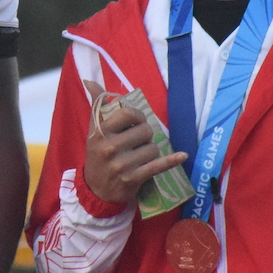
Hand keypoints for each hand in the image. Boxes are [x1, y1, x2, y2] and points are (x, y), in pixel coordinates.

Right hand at [80, 81, 188, 206]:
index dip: (138, 116)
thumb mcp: (93, 131)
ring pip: (153, 148)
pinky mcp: (134, 179)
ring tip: (141, 155)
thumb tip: (89, 81)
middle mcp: (110, 148)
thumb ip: (96, 105)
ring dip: (151, 151)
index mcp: (100, 132)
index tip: (137, 122)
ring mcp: (122, 165)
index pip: (129, 113)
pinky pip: (158, 166)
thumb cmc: (97, 156)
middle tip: (138, 142)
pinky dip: (171, 161)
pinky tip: (182, 156)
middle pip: (145, 130)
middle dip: (146, 135)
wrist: (96, 190)